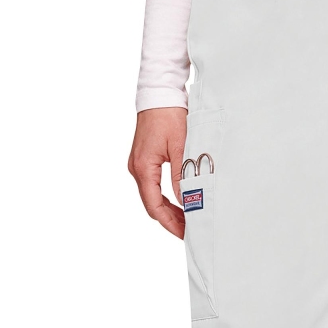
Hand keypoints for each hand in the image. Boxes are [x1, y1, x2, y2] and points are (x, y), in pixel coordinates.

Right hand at [128, 107, 187, 237]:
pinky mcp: (143, 160)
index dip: (171, 223)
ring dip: (169, 209)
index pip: (155, 206)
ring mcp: (138, 164)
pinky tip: (180, 202)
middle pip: (152, 205)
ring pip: (152, 196)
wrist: (159, 93)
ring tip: (188, 219)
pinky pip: (152, 186)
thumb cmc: (170, 115)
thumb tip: (187, 202)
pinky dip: (165, 197)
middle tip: (190, 230)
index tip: (185, 233)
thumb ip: (182, 177)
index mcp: (143, 167)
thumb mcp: (181, 148)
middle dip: (171, 220)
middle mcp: (136, 168)